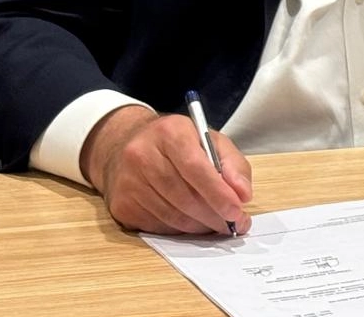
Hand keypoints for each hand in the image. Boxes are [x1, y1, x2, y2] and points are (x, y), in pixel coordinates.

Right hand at [81, 105, 253, 234]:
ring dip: (199, 227)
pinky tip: (192, 223)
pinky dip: (180, 231)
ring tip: (216, 225)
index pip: (195, 167)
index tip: (237, 212)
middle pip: (183, 196)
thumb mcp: (209, 140)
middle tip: (233, 226)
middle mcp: (142, 155)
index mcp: (169, 132)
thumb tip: (242, 195)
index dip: (218, 193)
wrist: (125, 145)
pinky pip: (157, 227)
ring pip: (171, 216)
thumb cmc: (176, 143)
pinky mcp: (121, 205)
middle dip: (213, 216)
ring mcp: (127, 182)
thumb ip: (233, 164)